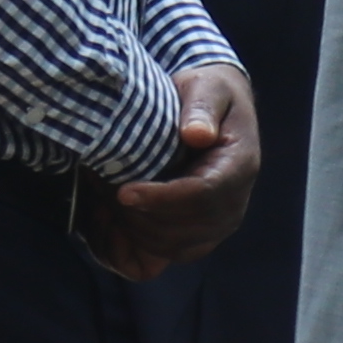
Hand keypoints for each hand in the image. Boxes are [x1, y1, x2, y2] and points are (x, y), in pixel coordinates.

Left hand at [80, 61, 261, 277]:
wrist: (217, 109)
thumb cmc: (208, 94)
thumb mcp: (207, 87)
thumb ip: (202, 107)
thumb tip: (197, 134)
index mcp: (240, 166)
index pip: (202, 194)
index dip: (161, 199)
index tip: (123, 192)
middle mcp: (234, 203)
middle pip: (185, 229)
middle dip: (140, 217)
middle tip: (103, 191)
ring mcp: (220, 224)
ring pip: (174, 247)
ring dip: (134, 232)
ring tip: (104, 204)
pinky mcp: (202, 234)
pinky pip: (169, 256)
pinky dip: (137, 248)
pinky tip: (113, 225)